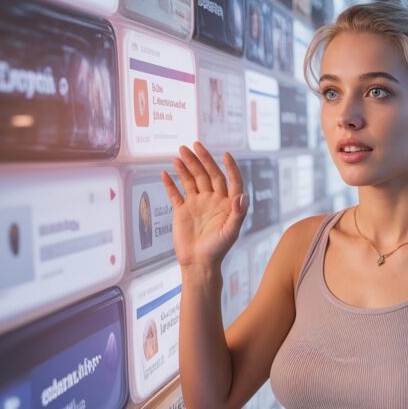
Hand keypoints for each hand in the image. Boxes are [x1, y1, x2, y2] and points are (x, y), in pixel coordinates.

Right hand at [162, 142, 247, 270]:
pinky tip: (165, 172)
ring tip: (179, 153)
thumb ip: (237, 213)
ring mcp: (197, 204)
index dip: (230, 167)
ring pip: (191, 180)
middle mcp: (213, 201)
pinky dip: (170, 183)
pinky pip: (175, 193)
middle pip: (208, 175)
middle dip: (202, 160)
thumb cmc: (218, 250)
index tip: (225, 154)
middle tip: (194, 145)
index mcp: (227, 204)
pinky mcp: (182, 211)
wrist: (198, 263)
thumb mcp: (231, 232)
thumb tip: (242, 195)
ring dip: (186, 166)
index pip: (231, 180)